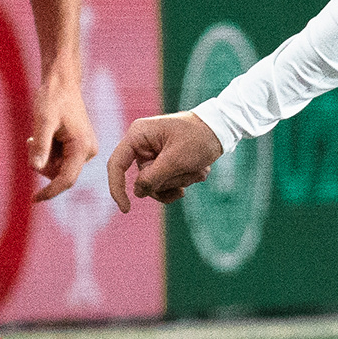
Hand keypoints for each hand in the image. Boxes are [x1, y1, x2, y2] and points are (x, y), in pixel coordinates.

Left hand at [29, 71, 96, 201]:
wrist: (63, 83)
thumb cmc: (53, 98)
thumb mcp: (43, 120)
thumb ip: (40, 145)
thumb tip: (35, 168)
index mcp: (82, 148)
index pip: (66, 179)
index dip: (50, 191)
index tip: (34, 199)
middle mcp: (88, 152)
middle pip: (60, 173)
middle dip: (43, 163)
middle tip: (31, 140)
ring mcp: (85, 150)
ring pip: (59, 167)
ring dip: (44, 156)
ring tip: (38, 134)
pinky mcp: (80, 146)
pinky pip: (61, 159)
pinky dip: (49, 151)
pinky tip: (46, 134)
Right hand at [107, 111, 224, 210]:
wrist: (221, 129)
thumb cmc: (199, 138)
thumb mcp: (177, 160)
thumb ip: (154, 178)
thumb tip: (137, 193)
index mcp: (139, 135)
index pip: (116, 164)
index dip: (117, 188)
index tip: (126, 209)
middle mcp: (142, 144)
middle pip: (143, 178)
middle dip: (169, 180)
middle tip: (190, 168)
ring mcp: (153, 153)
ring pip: (157, 183)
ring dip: (181, 180)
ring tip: (198, 168)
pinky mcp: (164, 161)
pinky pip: (167, 182)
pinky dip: (183, 181)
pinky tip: (198, 172)